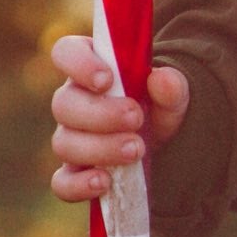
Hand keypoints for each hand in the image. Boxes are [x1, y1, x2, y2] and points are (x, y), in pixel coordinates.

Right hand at [50, 33, 189, 202]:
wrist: (164, 141)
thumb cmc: (159, 106)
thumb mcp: (173, 93)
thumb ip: (171, 85)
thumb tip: (162, 79)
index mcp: (90, 67)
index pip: (65, 52)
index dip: (78, 64)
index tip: (107, 79)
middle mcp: (73, 100)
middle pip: (63, 104)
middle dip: (101, 114)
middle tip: (136, 118)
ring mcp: (70, 137)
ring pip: (65, 143)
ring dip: (100, 148)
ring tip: (136, 149)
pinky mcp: (74, 172)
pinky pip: (62, 182)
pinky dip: (79, 185)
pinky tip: (104, 182)